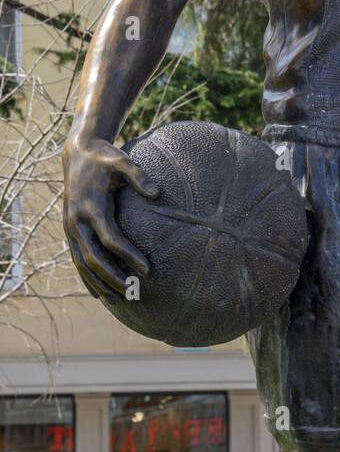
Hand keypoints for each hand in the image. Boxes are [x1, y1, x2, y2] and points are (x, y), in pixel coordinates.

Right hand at [62, 136, 158, 297]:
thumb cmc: (105, 157)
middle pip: (94, 257)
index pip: (111, 239)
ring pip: (82, 262)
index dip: (129, 255)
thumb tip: (157, 193)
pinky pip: (76, 257)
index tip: (147, 268)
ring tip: (117, 298)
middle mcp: (77, 220)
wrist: (78, 152)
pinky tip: (98, 293)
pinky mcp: (69, 229)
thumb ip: (139, 176)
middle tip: (134, 291)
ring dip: (98, 282)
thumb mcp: (123, 161)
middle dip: (113, 277)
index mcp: (92, 206)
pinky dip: (86, 277)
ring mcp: (70, 226)